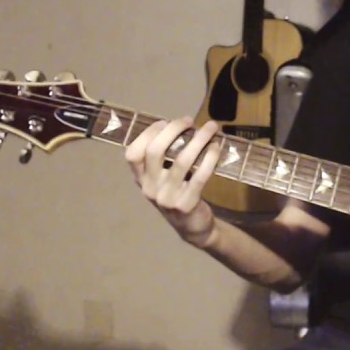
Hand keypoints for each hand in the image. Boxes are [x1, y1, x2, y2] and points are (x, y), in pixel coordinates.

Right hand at [125, 116, 223, 247]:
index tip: (164, 122)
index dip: (147, 134)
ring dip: (199, 140)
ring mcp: (167, 197)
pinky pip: (200, 175)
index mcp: (141, 180)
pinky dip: (210, 158)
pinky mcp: (186, 204)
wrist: (192, 228)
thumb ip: (163, 158)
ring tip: (211, 128)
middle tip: (190, 121)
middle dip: (174, 130)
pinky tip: (216, 147)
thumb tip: (179, 125)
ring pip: (182, 160)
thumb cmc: (177, 195)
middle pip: (155, 151)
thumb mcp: (162, 180)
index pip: (133, 154)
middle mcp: (150, 188)